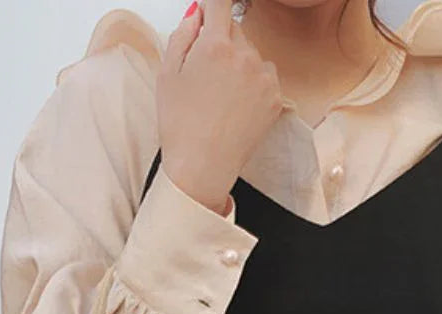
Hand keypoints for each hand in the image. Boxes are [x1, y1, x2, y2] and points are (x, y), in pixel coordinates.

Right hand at [157, 0, 284, 213]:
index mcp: (215, 45)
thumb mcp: (166, 75)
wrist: (202, 168)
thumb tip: (197, 14)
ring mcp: (263, 77)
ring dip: (239, 64)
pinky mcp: (275, 97)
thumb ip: (182, 35)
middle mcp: (244, 55)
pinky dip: (252, 85)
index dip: (211, 7)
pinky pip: (264, 78)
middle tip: (205, 74)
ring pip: (251, 54)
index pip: (219, 3)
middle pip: (235, 29)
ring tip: (221, 97)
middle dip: (221, 42)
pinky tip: (235, 107)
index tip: (207, 15)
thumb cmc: (180, 127)